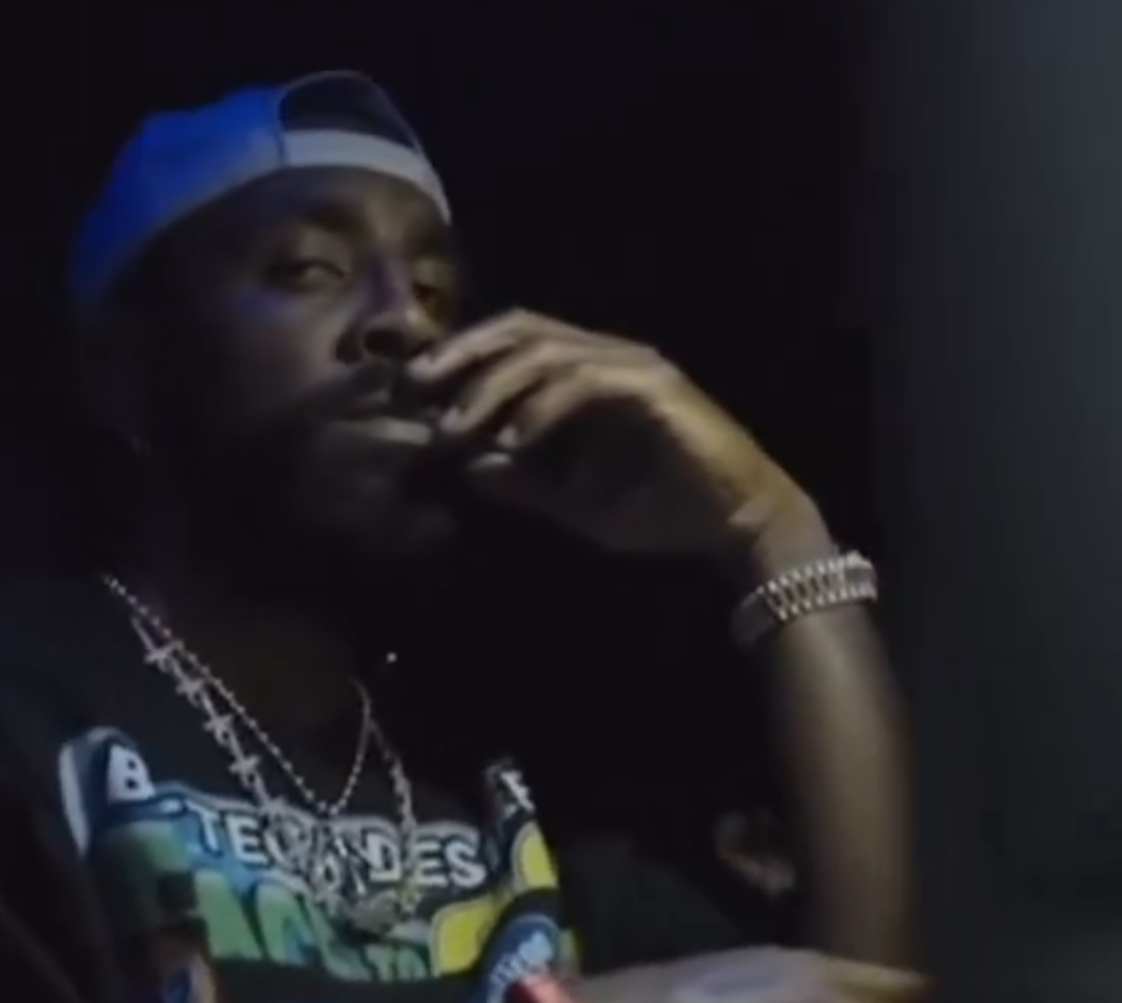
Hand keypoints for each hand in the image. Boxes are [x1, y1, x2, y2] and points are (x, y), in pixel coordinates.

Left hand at [409, 310, 817, 561]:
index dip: (458, 357)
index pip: (511, 341)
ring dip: (492, 389)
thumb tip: (465, 468)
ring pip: (546, 352)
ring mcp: (633, 367)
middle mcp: (607, 356)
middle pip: (519, 329)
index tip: (410, 395)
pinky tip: (513, 440)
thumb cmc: (659, 513)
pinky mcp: (656, 388)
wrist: (737, 528)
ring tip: (455, 430)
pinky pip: (587, 383)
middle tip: (414, 391)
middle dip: (460, 356)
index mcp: (585, 374)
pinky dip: (544, 408)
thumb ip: (521, 483)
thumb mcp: (571, 503)